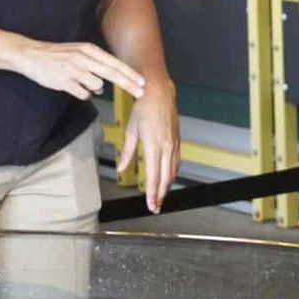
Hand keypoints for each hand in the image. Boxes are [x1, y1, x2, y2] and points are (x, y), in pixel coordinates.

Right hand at [17, 39, 145, 100]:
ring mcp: (74, 71)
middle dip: (128, 84)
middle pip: (112, 74)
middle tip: (141, 93)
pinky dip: (83, 94)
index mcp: (89, 50)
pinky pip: (83, 94)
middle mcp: (83, 59)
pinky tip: (74, 87)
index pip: (114, 63)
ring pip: (97, 85)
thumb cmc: (58, 54)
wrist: (32, 55)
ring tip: (81, 81)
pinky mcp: (64, 82)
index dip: (130, 73)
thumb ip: (95, 63)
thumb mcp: (79, 52)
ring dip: (95, 88)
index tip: (142, 82)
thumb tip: (107, 81)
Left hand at [118, 78, 179, 213]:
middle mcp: (167, 146)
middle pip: (166, 177)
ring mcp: (174, 143)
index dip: (152, 193)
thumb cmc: (143, 108)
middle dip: (161, 194)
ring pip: (173, 171)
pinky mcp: (177, 140)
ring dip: (167, 185)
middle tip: (156, 206)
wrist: (158, 92)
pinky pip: (176, 161)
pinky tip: (168, 178)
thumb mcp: (131, 130)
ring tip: (161, 196)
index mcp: (154, 145)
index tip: (150, 204)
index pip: (154, 176)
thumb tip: (121, 168)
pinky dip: (172, 173)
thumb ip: (127, 152)